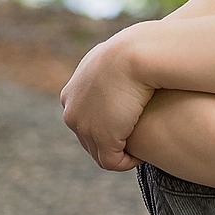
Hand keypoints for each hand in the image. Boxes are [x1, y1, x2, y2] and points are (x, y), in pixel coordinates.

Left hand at [60, 28, 155, 170]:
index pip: (84, 118)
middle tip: (134, 139)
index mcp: (72, 92)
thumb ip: (112, 69)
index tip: (127, 123)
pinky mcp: (102, 138)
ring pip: (98, 151)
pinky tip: (143, 153)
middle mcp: (72, 111)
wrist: (134, 55)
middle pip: (88, 138)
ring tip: (140, 147)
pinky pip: (112, 162)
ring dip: (118, 152)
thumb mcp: (116, 58)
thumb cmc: (133, 52)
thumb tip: (121, 68)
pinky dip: (127, 161)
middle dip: (110, 141)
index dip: (105, 124)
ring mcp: (84, 126)